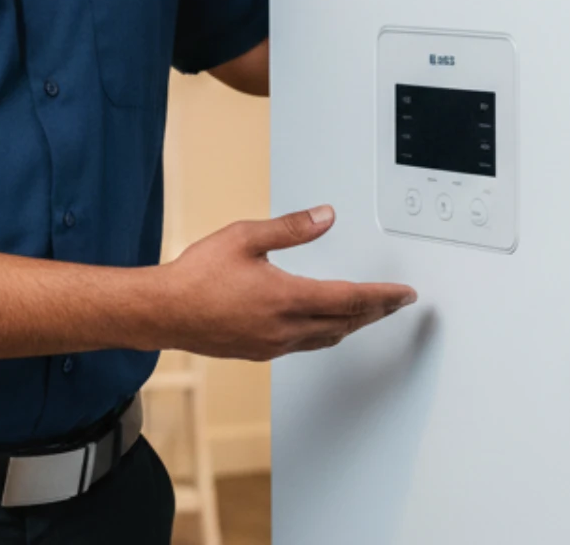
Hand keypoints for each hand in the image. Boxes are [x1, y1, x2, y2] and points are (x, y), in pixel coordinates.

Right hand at [156, 206, 415, 360]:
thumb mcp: (245, 237)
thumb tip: (325, 217)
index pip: (351, 299)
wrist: (164, 312)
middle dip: (376, 312)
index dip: (383, 296)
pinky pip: (305, 345)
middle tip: (397, 303)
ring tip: (368, 315)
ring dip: (353, 325)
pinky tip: (321, 327)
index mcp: (288, 297)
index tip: (405, 294)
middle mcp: (286, 327)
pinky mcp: (259, 351)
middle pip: (346, 322)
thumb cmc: (197, 276)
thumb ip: (290, 228)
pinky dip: (325, 334)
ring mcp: (273, 344)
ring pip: (328, 338)